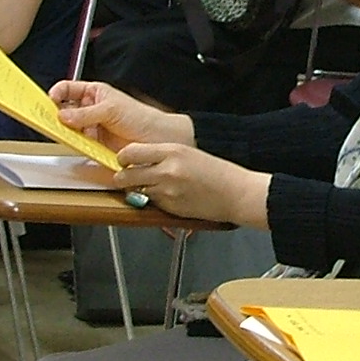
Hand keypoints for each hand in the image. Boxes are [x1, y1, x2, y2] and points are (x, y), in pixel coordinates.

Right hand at [49, 79, 191, 151]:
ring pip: (69, 127)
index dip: (57, 93)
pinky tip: (71, 143)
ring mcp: (91, 126)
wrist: (154, 138)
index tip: (50, 100)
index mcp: (94, 93)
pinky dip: (73, 143)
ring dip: (63, 130)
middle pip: (64, 109)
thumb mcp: (110, 110)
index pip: (68, 89)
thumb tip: (63, 115)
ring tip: (58, 132)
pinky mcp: (94, 143)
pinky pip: (78, 142)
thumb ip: (85, 113)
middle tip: (47, 119)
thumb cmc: (139, 116)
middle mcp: (89, 109)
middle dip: (56, 113)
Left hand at [107, 141, 267, 225]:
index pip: (129, 152)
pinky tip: (171, 196)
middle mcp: (166, 170)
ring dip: (139, 190)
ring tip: (156, 187)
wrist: (236, 194)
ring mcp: (167, 191)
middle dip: (123, 178)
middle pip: (125, 176)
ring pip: (136, 191)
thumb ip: (161, 155)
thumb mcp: (187, 153)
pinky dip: (155, 201)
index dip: (123, 158)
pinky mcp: (170, 208)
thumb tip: (137, 159)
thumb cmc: (217, 173)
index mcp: (171, 151)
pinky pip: (152, 204)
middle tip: (127, 177)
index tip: (124, 160)